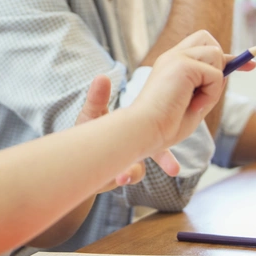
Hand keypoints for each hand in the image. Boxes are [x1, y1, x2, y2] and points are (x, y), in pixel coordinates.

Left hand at [74, 74, 168, 189]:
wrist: (76, 155)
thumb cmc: (87, 130)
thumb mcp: (92, 113)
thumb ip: (97, 99)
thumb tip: (102, 77)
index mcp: (134, 127)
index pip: (155, 126)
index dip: (167, 127)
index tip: (179, 124)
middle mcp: (136, 146)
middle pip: (158, 152)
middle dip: (167, 160)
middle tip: (174, 169)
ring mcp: (128, 163)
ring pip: (139, 170)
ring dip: (133, 172)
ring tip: (124, 176)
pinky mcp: (119, 176)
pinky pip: (126, 178)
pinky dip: (124, 177)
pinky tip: (118, 178)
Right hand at [134, 30, 247, 151]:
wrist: (145, 130)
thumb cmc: (165, 125)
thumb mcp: (195, 103)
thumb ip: (208, 86)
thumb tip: (225, 72)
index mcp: (171, 65)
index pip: (202, 48)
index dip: (227, 57)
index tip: (251, 64)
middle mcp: (172, 56)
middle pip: (208, 38)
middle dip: (221, 58)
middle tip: (215, 86)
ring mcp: (176, 57)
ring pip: (216, 55)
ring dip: (214, 83)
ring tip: (197, 103)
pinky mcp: (182, 64)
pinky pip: (215, 74)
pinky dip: (211, 93)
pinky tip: (195, 105)